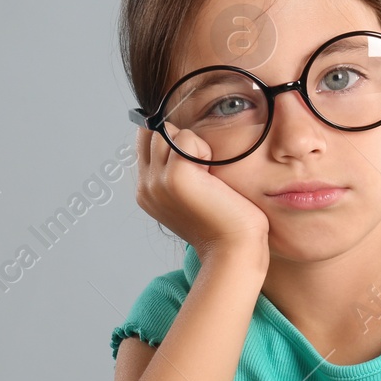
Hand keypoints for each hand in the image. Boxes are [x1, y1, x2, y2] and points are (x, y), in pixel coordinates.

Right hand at [134, 123, 269, 260]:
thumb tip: (180, 137)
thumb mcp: (192, 193)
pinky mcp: (174, 177)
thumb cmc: (224, 221)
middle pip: (154, 132)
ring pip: (168, 132)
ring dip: (193, 144)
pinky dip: (203, 149)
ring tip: (207, 175)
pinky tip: (212, 177)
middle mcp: (146, 186)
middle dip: (181, 140)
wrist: (235, 248)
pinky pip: (186, 138)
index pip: (146, 139)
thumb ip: (177, 167)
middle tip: (203, 172)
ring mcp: (156, 182)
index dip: (172, 141)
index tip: (196, 165)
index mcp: (147, 190)